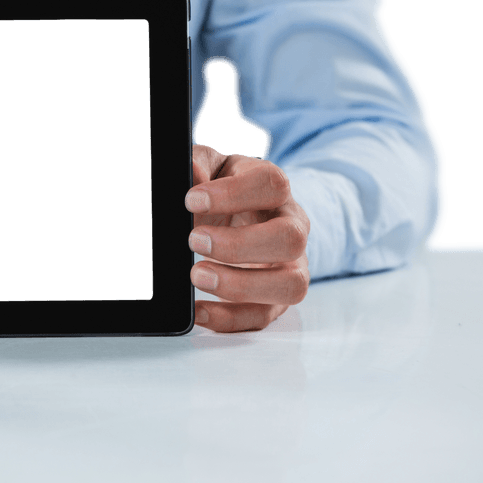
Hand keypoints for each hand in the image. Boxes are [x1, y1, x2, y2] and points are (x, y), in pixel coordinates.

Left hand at [185, 144, 309, 332]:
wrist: (235, 215)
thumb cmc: (223, 189)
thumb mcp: (209, 167)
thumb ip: (199, 163)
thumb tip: (193, 173)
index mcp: (274, 189)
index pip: (272, 184)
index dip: (232, 194)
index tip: (191, 200)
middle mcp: (292, 227)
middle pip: (290, 238)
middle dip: (239, 245)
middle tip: (194, 240)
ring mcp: (289, 266)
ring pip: (291, 285)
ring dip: (241, 286)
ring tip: (197, 276)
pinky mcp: (274, 299)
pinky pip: (262, 317)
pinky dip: (229, 319)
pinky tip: (197, 310)